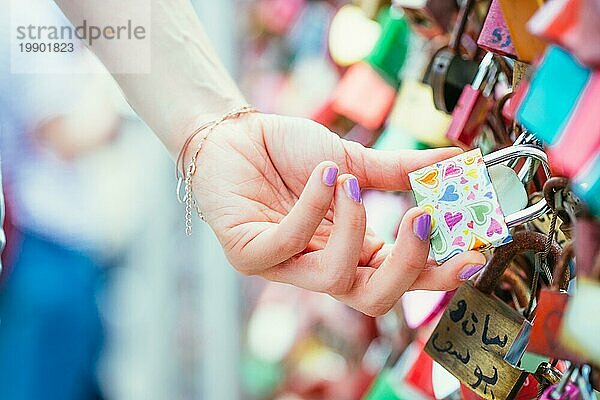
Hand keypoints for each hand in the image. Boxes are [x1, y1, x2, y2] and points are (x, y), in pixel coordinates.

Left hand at [191, 113, 485, 315]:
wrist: (237, 134)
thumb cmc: (290, 152)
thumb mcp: (353, 159)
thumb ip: (400, 170)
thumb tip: (458, 161)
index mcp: (353, 251)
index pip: (401, 278)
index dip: (437, 273)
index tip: (475, 251)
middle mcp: (321, 266)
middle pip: (373, 300)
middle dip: (407, 267)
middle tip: (424, 220)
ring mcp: (283, 267)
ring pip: (333, 280)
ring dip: (354, 227)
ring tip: (350, 180)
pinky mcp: (249, 255)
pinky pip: (288, 245)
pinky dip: (312, 208)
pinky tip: (323, 172)